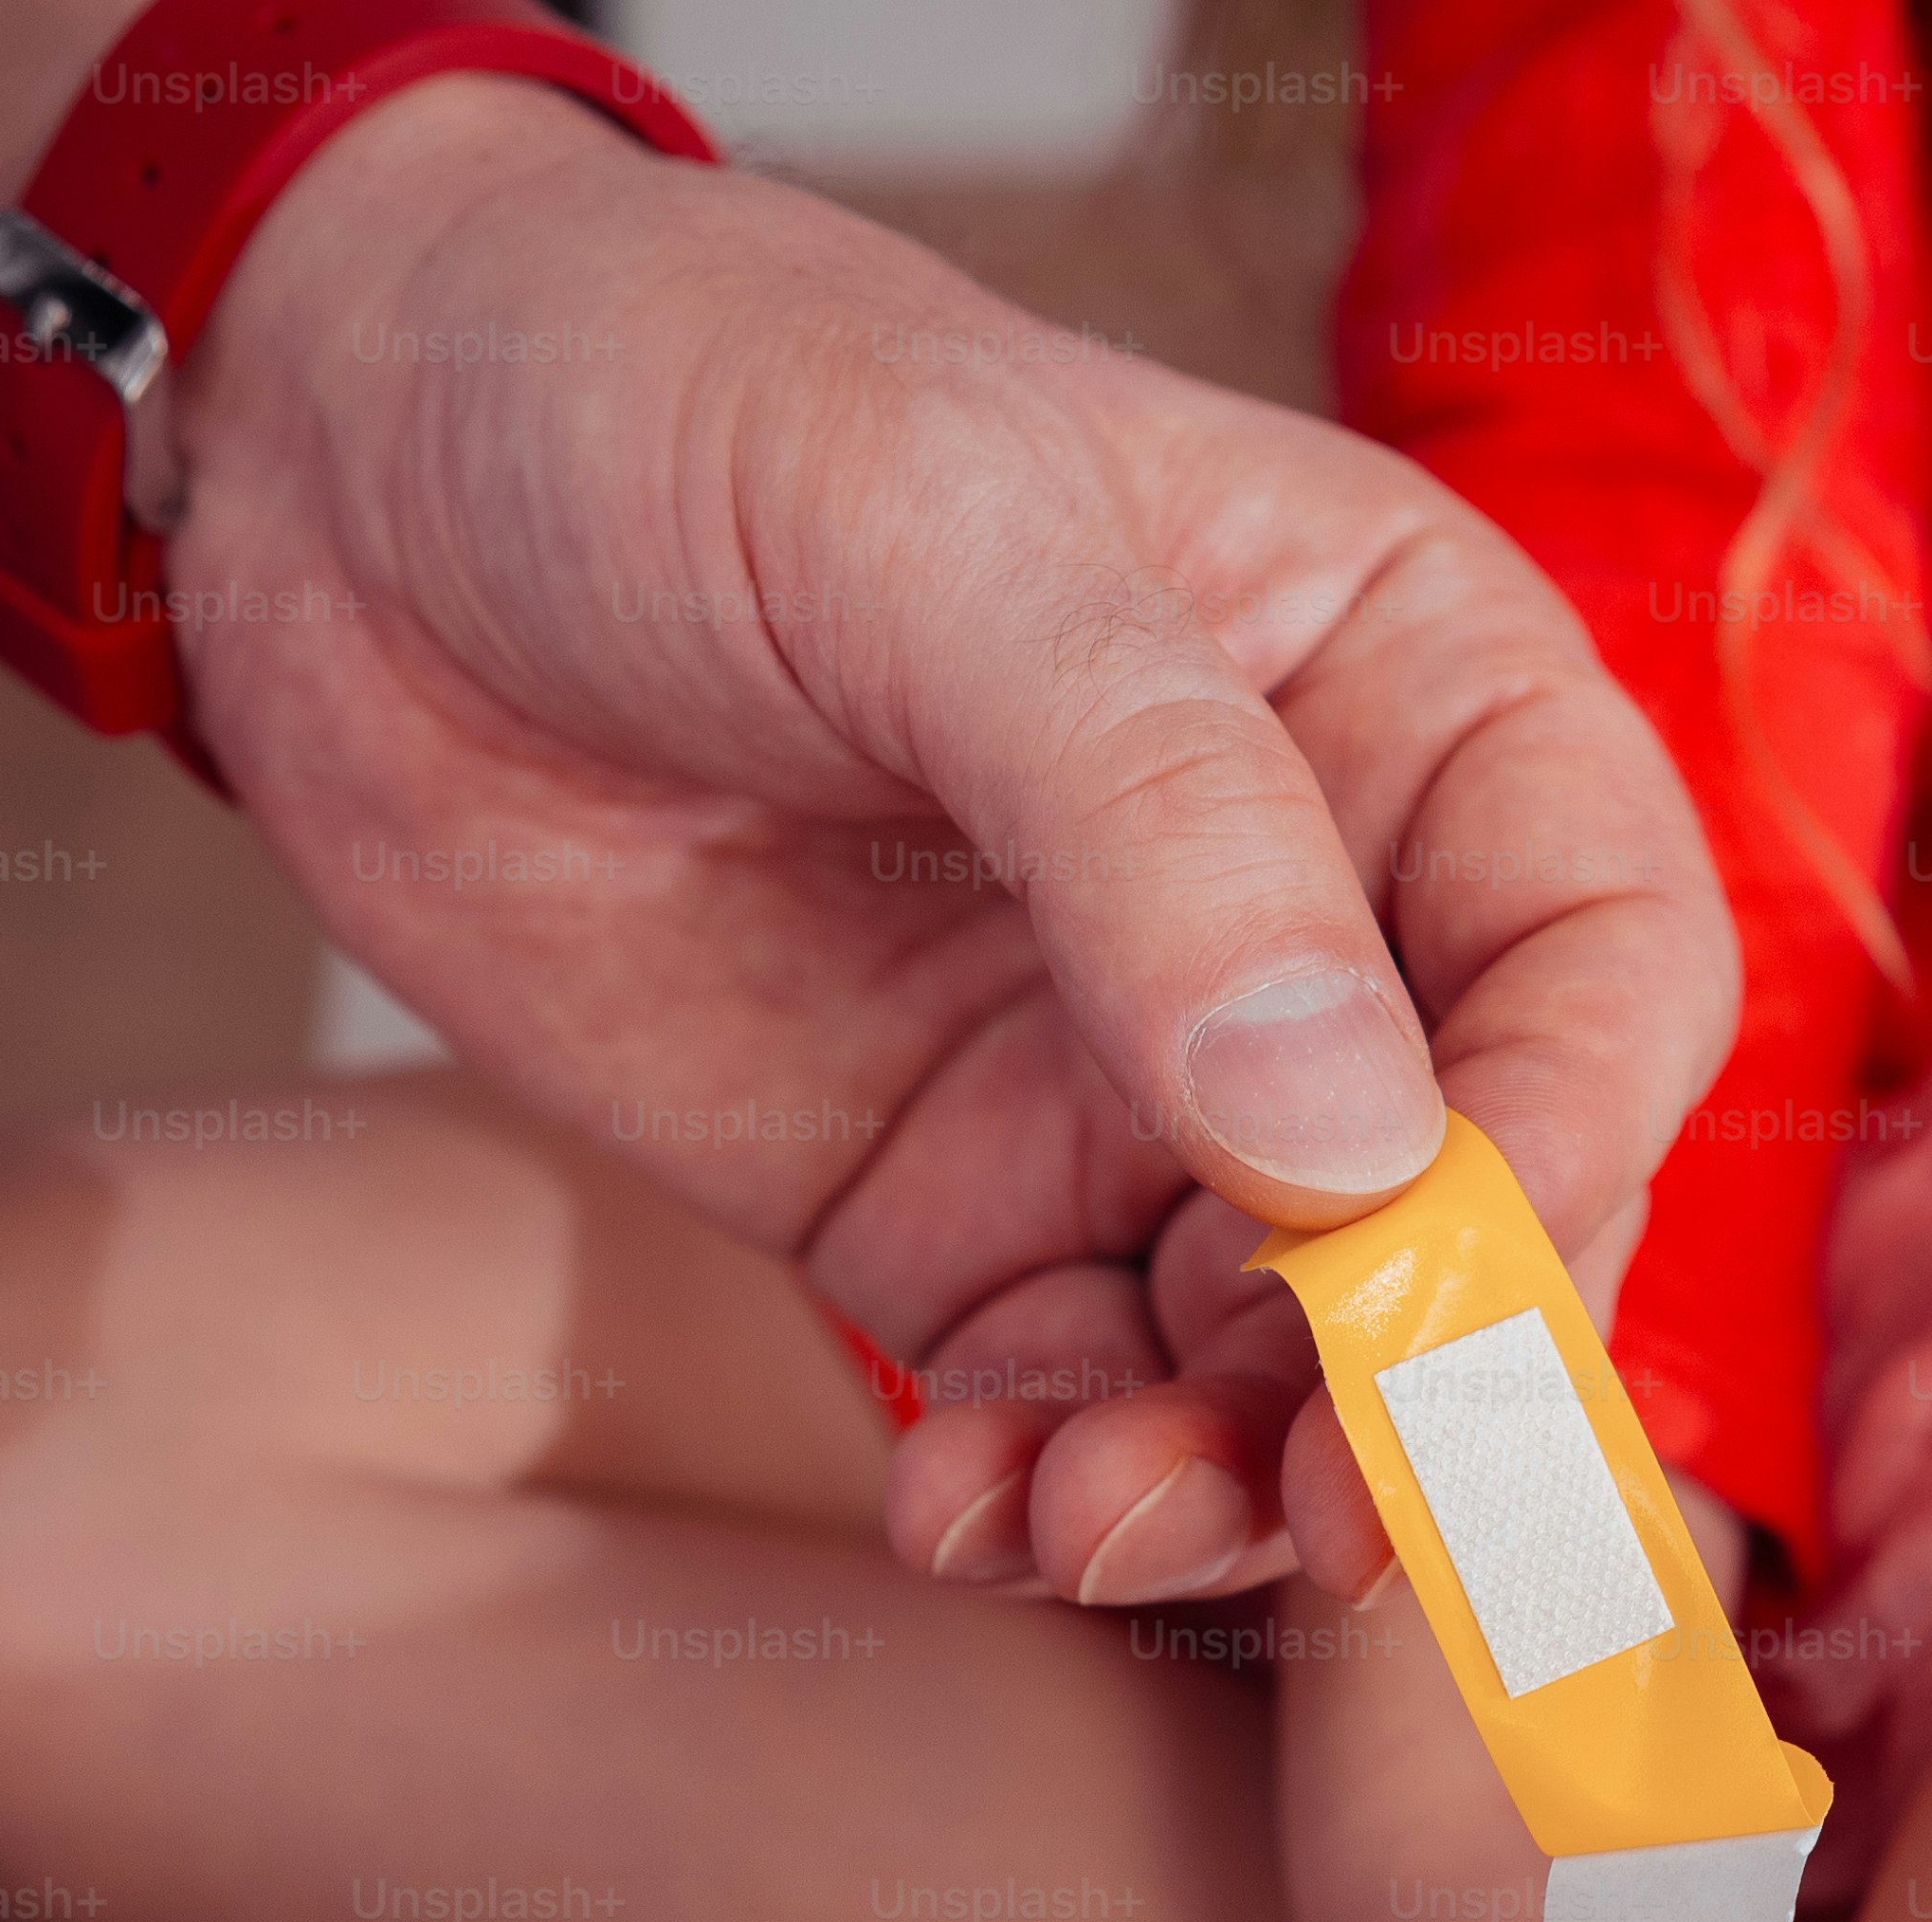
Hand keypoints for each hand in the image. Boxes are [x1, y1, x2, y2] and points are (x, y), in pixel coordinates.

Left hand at [169, 82, 1736, 1606]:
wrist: (332, 475)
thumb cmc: (655, 391)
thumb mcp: (926, 529)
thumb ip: (1154, 818)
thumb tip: (1349, 1143)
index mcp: (1413, 694)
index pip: (1598, 969)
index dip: (1559, 1154)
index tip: (1435, 1293)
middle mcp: (1325, 919)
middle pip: (1472, 1221)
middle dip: (1396, 1387)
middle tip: (1294, 1509)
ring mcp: (1141, 1092)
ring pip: (1283, 1366)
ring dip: (1221, 1487)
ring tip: (1081, 1520)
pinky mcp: (960, 1219)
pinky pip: (1075, 1412)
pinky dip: (1047, 1499)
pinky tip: (960, 1513)